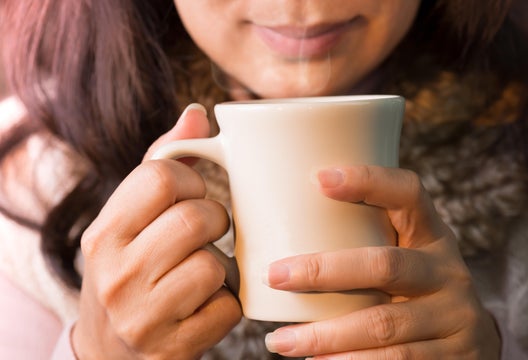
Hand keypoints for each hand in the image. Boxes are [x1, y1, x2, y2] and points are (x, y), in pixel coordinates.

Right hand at [73, 104, 241, 358]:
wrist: (109, 353)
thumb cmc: (129, 271)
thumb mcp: (128, 221)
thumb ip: (161, 165)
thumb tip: (198, 114)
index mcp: (102, 234)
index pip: (160, 176)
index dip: (191, 180)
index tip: (192, 194)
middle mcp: (116, 274)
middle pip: (196, 218)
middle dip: (214, 220)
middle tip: (206, 233)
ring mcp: (142, 316)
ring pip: (214, 265)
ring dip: (222, 267)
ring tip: (203, 271)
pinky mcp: (172, 348)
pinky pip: (228, 309)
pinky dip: (228, 304)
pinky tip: (206, 305)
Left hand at [263, 166, 500, 358]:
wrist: (473, 345)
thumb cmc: (417, 290)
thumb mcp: (408, 258)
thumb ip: (366, 244)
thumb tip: (278, 232)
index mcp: (432, 236)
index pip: (408, 195)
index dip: (369, 181)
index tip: (320, 178)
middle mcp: (448, 271)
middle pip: (384, 265)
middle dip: (323, 270)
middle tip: (275, 276)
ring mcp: (454, 316)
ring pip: (382, 324)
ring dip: (325, 335)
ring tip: (280, 341)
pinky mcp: (453, 356)